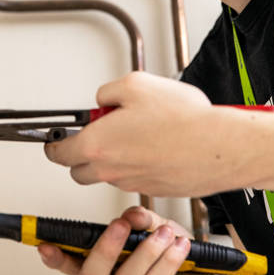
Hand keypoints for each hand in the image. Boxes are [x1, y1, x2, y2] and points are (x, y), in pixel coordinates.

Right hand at [38, 206, 226, 274]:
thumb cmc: (184, 262)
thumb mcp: (160, 230)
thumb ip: (143, 221)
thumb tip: (131, 215)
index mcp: (107, 271)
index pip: (75, 266)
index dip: (57, 257)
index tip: (45, 244)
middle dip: (105, 247)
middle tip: (121, 225)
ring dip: (146, 251)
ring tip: (164, 234)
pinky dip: (167, 261)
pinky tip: (178, 247)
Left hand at [45, 72, 255, 196]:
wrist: (220, 147)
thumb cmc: (183, 120)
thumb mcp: (135, 84)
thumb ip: (108, 92)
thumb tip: (103, 101)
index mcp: (98, 145)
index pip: (58, 152)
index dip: (54, 143)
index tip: (55, 137)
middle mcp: (111, 170)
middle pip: (79, 170)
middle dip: (81, 152)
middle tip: (97, 132)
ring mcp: (132, 184)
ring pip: (108, 175)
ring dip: (112, 158)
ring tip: (136, 133)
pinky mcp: (154, 190)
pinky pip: (134, 179)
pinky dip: (137, 165)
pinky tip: (157, 146)